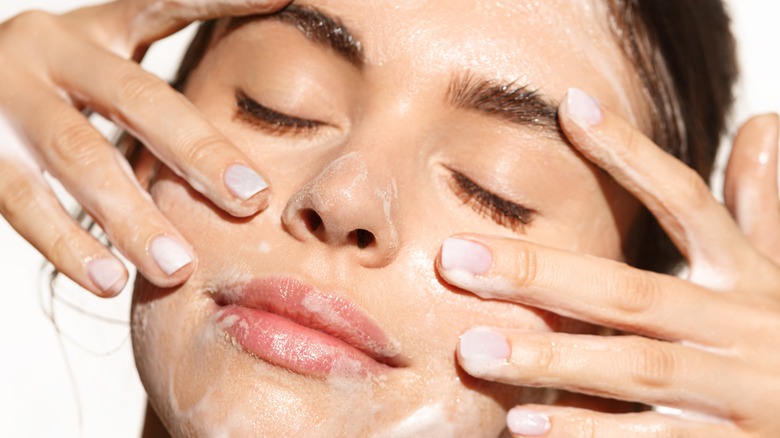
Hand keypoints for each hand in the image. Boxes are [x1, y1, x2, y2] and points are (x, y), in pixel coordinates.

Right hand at [0, 0, 290, 295]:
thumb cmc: (49, 91)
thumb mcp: (99, 66)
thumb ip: (159, 91)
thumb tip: (244, 108)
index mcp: (95, 27)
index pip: (165, 4)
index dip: (224, 0)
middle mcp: (50, 48)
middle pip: (137, 97)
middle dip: (198, 152)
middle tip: (250, 200)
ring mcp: (6, 96)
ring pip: (79, 157)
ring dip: (132, 216)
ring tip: (178, 267)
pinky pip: (23, 202)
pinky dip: (68, 245)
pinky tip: (108, 280)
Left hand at [437, 88, 779, 436]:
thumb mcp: (777, 276)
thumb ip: (760, 211)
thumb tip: (760, 125)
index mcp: (746, 279)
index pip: (686, 202)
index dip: (631, 155)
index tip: (570, 108)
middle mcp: (742, 329)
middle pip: (631, 292)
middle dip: (540, 273)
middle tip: (457, 259)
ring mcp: (738, 394)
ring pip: (633, 368)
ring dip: (552, 358)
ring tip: (473, 351)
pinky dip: (586, 434)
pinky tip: (524, 425)